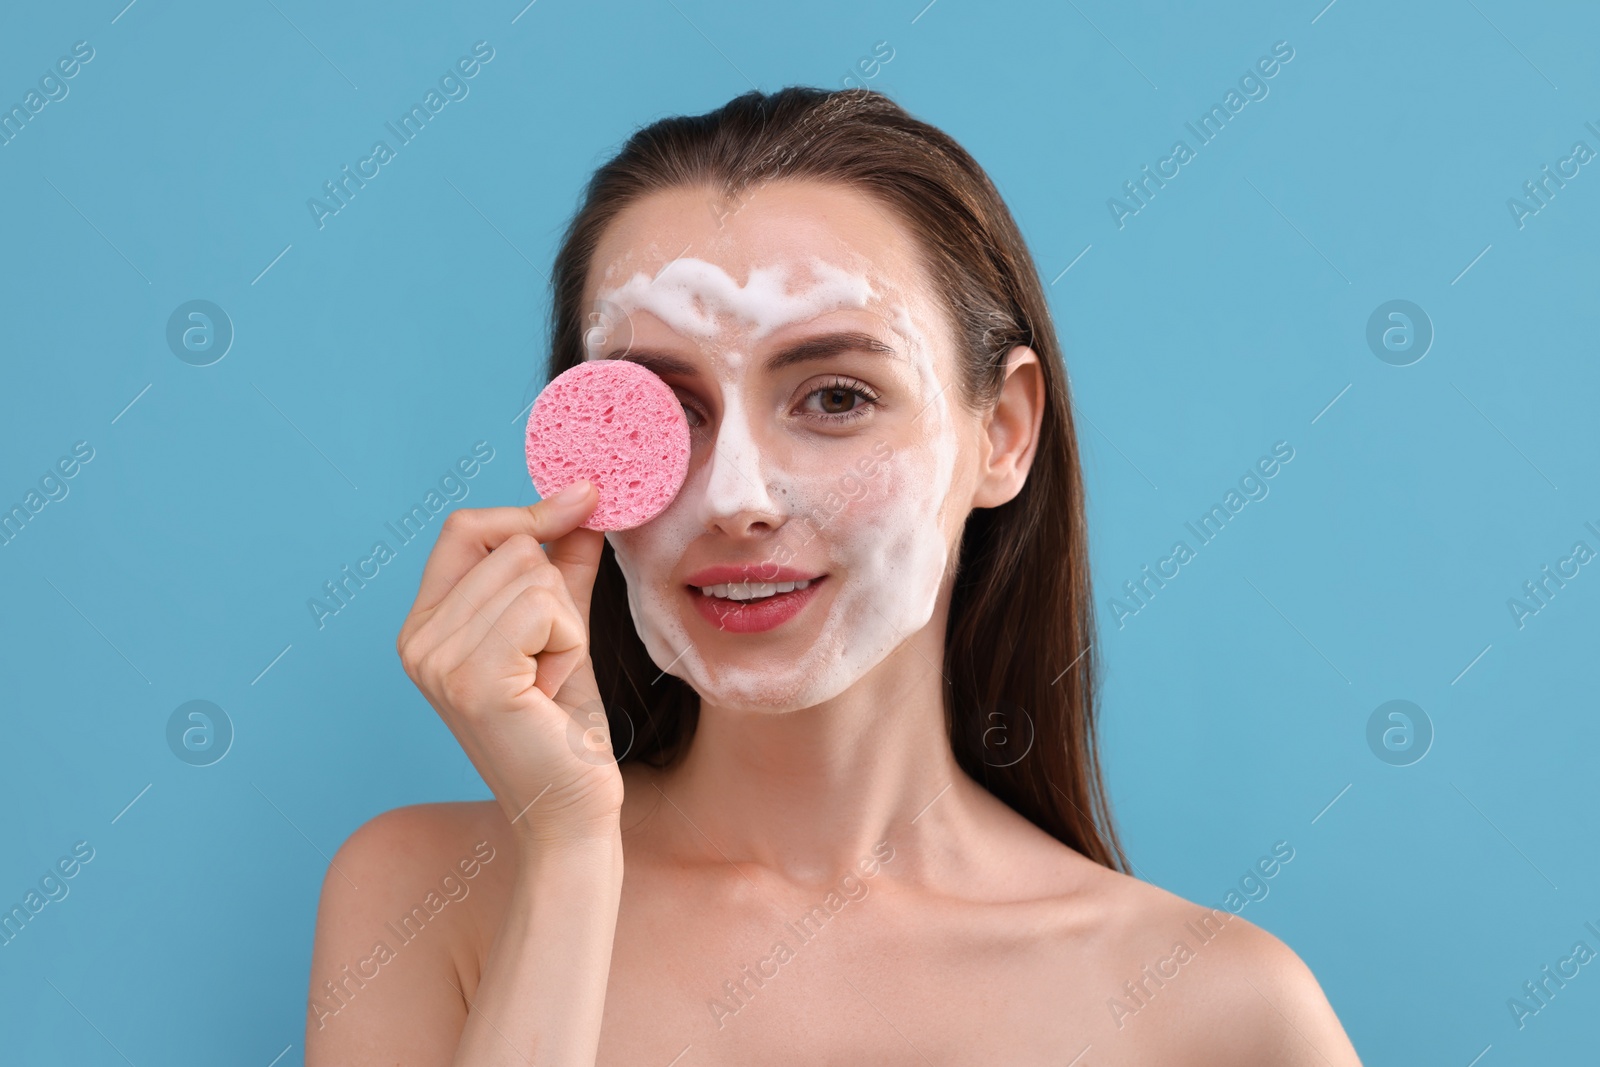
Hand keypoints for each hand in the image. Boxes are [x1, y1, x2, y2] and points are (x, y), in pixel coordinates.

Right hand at [396, 481, 622, 851]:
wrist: (570, 811)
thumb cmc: (564, 729)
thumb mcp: (561, 631)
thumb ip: (563, 568)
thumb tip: (582, 502)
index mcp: (424, 626)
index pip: (466, 529)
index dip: (527, 512)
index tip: (585, 498)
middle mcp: (416, 641)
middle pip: (512, 548)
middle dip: (555, 599)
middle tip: (548, 664)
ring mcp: (437, 661)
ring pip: (534, 575)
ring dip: (565, 627)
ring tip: (547, 682)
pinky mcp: (473, 679)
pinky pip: (545, 609)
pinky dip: (568, 644)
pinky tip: (550, 691)